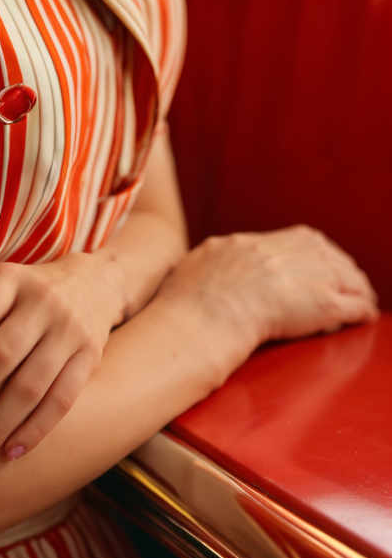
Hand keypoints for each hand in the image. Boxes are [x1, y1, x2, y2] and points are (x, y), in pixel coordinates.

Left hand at [0, 252, 123, 467]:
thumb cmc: (22, 294)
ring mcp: (69, 331)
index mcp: (10, 281)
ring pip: (31, 386)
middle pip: (3, 353)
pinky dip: (35, 430)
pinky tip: (11, 451)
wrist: (94, 282)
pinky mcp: (89, 358)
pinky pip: (61, 401)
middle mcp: (42, 302)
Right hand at [156, 225, 379, 358]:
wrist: (206, 312)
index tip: (315, 269)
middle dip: (338, 268)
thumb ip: (215, 257)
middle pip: (327, 255)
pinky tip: (365, 316)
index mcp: (257, 243)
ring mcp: (308, 275)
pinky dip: (361, 310)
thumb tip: (206, 256)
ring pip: (345, 276)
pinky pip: (353, 305)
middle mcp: (286, 252)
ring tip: (360, 301)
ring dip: (354, 288)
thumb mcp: (202, 261)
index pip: (300, 241)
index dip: (312, 257)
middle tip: (347, 284)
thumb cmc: (193, 296)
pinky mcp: (323, 303)